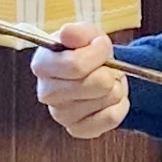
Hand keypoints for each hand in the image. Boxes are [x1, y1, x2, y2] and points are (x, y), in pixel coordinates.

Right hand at [29, 21, 128, 138]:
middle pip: (96, 84)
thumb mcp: (85, 34)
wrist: (94, 73)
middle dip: (109, 71)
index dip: (98, 53)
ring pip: (108, 99)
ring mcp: (61, 115)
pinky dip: (119, 105)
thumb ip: (78, 32)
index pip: (75, 65)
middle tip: (106, 67)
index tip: (102, 46)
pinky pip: (111, 117)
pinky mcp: (77, 130)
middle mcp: (46, 92)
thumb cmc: (86, 52)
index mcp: (42, 64)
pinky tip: (109, 98)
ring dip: (116, 87)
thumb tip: (68, 33)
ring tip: (106, 80)